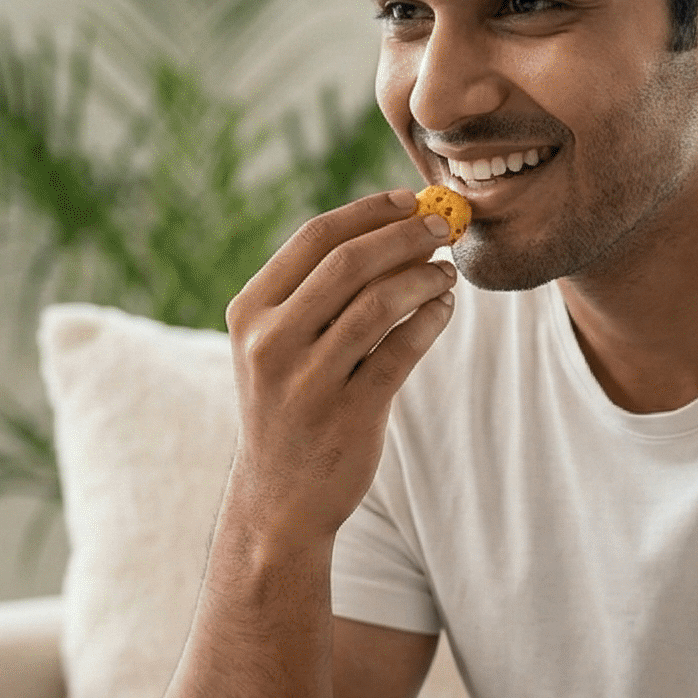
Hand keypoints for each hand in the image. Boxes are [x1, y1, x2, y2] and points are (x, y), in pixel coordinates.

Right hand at [224, 189, 458, 548]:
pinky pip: (401, 352)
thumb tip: (393, 227)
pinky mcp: (348, 414)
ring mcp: (307, 381)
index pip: (314, 238)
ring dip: (423, 278)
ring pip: (379, 305)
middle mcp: (270, 342)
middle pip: (349, 263)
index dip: (369, 212)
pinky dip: (430, 321)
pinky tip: (444, 308)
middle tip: (443, 226)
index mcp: (249, 312)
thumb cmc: (290, 406)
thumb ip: (317, 291)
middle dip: (404, 236)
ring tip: (447, 273)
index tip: (410, 199)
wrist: (279, 498)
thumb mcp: (277, 345)